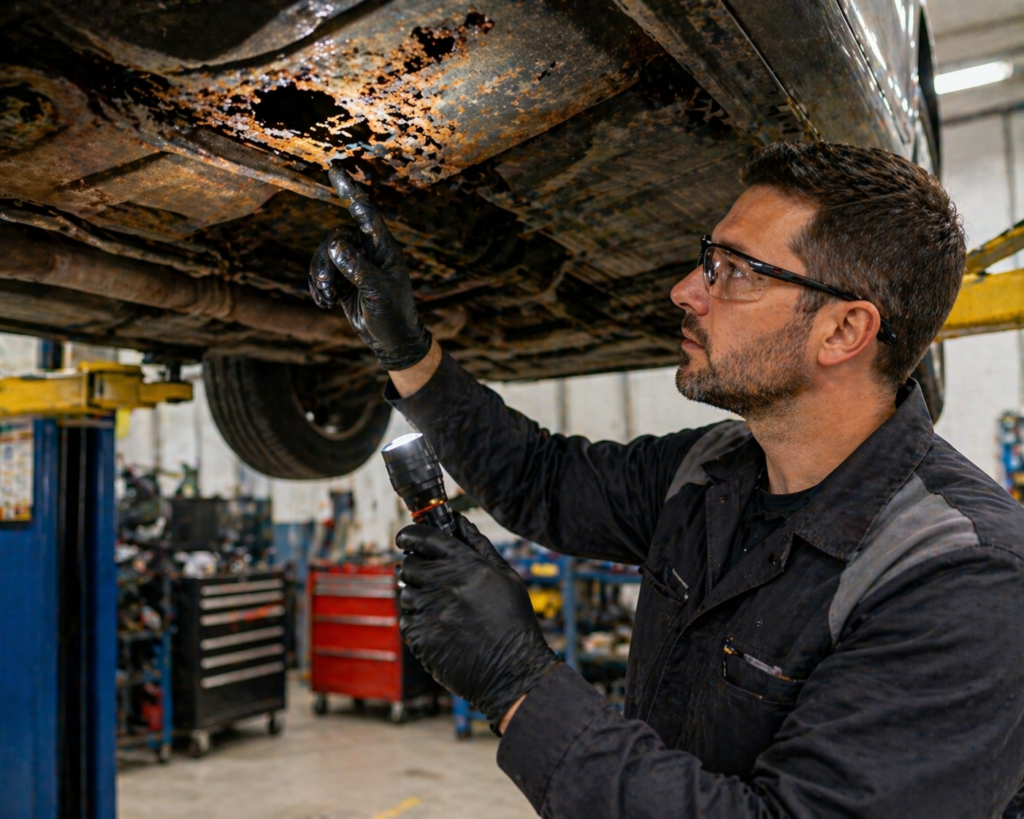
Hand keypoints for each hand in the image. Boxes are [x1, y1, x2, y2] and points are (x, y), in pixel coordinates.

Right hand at [308, 165, 432, 370]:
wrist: (391, 339)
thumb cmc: (393, 314)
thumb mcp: (378, 292)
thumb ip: (358, 268)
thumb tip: (335, 246)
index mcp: (384, 247)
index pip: (365, 213)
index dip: (350, 191)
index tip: (334, 169)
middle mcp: (368, 250)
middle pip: (335, 238)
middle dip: (324, 261)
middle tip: (325, 285)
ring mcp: (354, 263)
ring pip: (323, 256)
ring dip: (319, 277)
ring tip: (326, 298)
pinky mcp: (342, 278)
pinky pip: (319, 272)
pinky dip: (317, 287)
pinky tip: (325, 303)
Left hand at [398, 515, 558, 732]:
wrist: (512, 670)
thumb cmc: (513, 621)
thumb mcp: (505, 576)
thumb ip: (479, 546)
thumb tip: (459, 521)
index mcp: (465, 564)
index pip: (424, 537)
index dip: (410, 534)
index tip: (405, 538)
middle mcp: (444, 583)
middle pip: (408, 565)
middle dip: (414, 567)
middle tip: (427, 578)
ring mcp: (429, 611)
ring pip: (406, 594)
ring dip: (418, 598)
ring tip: (443, 611)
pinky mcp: (421, 636)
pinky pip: (407, 621)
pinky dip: (418, 623)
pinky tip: (440, 630)